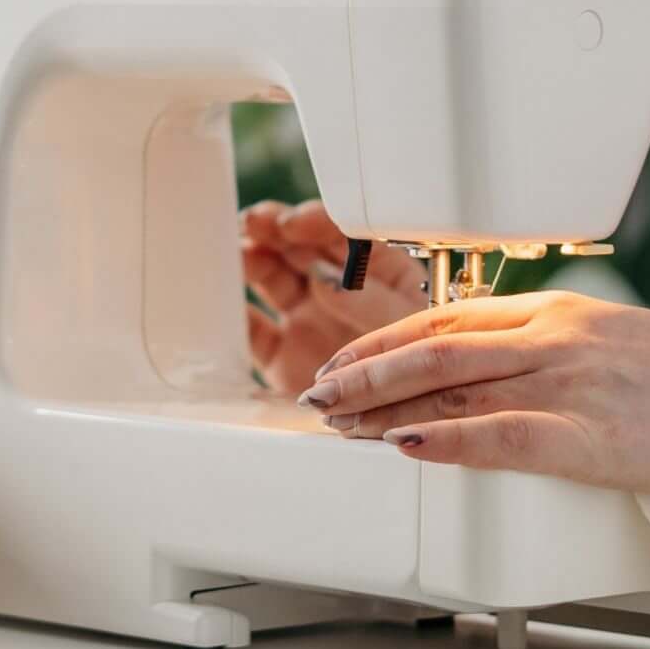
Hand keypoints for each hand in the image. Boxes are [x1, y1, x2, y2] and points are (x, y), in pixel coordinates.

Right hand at [239, 200, 425, 396]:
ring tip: (239, 252)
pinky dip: (235, 314)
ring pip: (273, 279)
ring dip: (252, 259)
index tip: (293, 222)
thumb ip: (370, 301)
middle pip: (301, 248)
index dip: (315, 223)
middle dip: (276, 229)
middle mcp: (339, 291)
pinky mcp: (284, 356)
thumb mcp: (411, 328)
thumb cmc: (426, 370)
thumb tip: (326, 277)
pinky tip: (223, 300)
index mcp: (379, 273)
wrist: (408, 426)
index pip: (344, 235)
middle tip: (255, 223)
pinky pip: (253, 330)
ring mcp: (309, 320)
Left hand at [294, 290, 649, 495]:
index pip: (446, 319)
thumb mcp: (621, 347)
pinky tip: (404, 448)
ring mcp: (573, 384)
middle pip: (432, 348)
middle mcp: (556, 338)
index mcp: (561, 314)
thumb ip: (560, 356)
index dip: (382, 342)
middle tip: (313, 396)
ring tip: (335, 425)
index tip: (342, 363)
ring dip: (382, 407)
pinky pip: (503, 435)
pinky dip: (445, 441)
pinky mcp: (595, 437)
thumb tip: (504, 384)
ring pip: (453, 385)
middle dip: (363, 374)